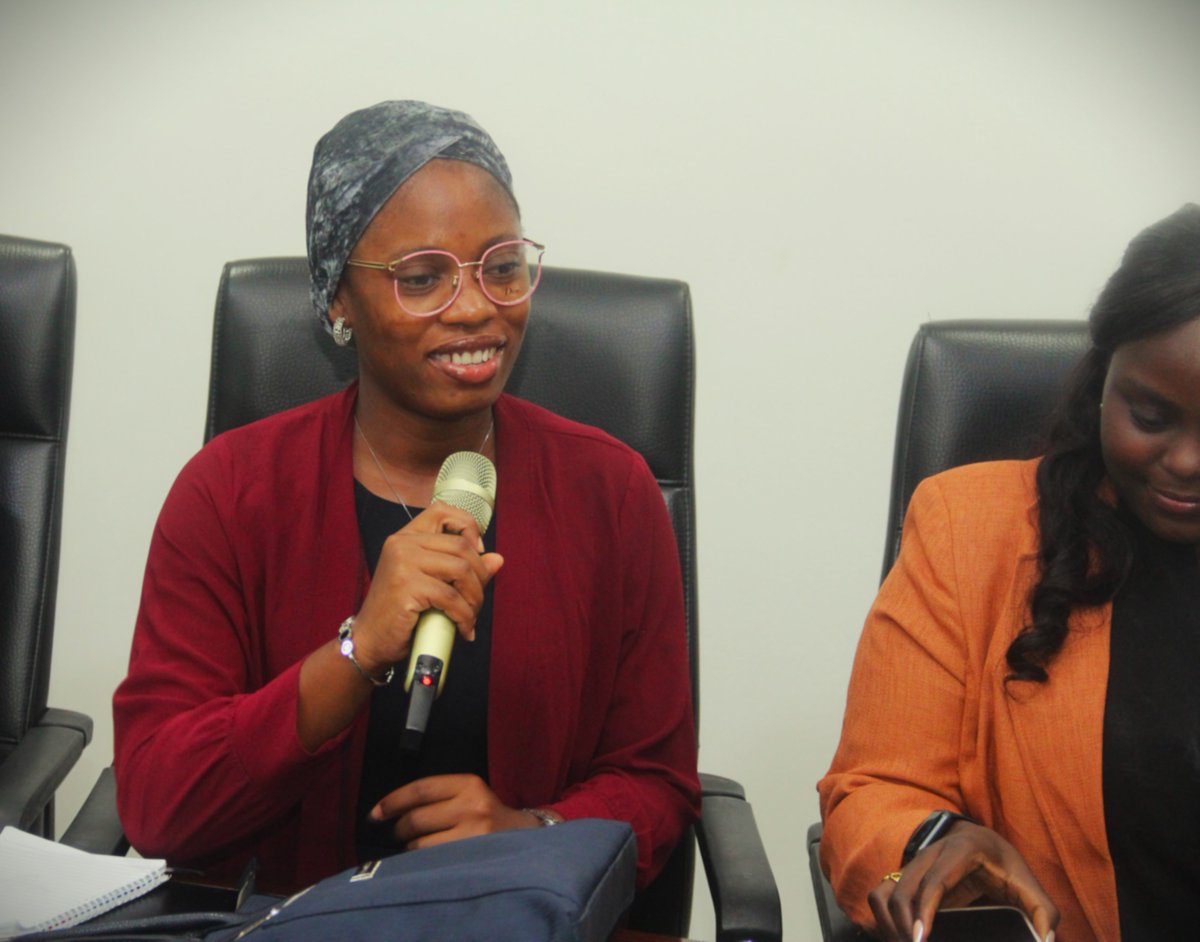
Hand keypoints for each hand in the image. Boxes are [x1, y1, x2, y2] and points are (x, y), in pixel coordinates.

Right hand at [351, 503, 503, 674]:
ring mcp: (402, 563)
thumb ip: (462, 568)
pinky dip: (465, 616)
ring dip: (475, 599)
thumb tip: (497, 559)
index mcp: (406, 537)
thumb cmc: (401, 612)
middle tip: (477, 601)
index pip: (442, 511)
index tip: (477, 553)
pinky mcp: (406, 586)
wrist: (370, 640)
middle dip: (480, 577)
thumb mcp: (432, 583)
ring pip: (461, 570)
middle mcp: (402, 544)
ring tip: (471, 617)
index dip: (468, 527)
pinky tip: (464, 629)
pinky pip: (451, 597)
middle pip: (461, 547)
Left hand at [369, 774, 538, 848]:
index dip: (393, 801)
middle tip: (397, 834)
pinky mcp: (472, 856)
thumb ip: (440, 796)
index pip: (421, 788)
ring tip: (416, 849)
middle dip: (399, 829)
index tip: (375, 813)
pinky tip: (425, 861)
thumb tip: (392, 810)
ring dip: (410, 849)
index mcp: (469, 783)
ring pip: (421, 844)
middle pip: (416, 818)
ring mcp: (474, 833)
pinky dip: (422, 862)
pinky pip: (433, 860)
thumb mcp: (471, 794)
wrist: (525, 837)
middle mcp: (472, 805)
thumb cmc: (488, 816)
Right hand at [867, 821, 1058, 941]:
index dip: (924, 911)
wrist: (982, 841)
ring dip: (890, 925)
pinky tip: (898, 938)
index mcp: (961, 850)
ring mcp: (913, 862)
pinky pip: (881, 894)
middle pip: (903, 890)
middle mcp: (930, 852)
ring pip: (886, 893)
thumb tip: (1045, 940)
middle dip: (905, 927)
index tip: (921, 940)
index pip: (934, 881)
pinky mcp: (904, 874)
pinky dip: (883, 918)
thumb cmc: (1004, 865)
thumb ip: (1043, 912)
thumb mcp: (1028, 885)